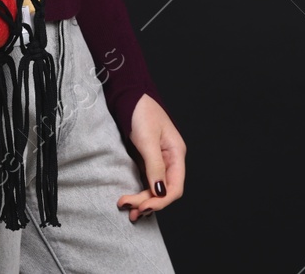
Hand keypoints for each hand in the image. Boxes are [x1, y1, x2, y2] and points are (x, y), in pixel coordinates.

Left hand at [117, 94, 184, 221]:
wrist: (128, 95)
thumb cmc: (140, 112)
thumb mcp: (147, 139)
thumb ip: (155, 166)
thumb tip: (160, 192)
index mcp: (176, 153)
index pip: (175, 187)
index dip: (161, 201)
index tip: (144, 207)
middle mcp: (170, 159)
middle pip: (164, 190)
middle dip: (148, 202)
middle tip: (129, 209)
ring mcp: (159, 160)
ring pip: (155, 188)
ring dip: (143, 201)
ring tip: (128, 209)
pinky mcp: (147, 159)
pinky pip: (146, 181)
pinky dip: (139, 192)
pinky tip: (130, 199)